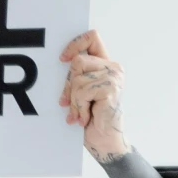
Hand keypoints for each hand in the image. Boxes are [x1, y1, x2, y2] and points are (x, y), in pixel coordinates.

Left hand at [58, 31, 126, 161]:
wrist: (104, 140)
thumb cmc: (89, 117)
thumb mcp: (79, 93)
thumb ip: (76, 76)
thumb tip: (62, 61)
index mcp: (105, 64)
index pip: (92, 37)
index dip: (75, 44)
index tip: (62, 59)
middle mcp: (113, 67)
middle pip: (77, 61)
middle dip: (68, 86)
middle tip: (69, 104)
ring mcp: (115, 77)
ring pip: (77, 79)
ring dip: (73, 101)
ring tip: (80, 113)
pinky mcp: (111, 88)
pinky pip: (82, 92)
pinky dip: (78, 108)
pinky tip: (85, 117)